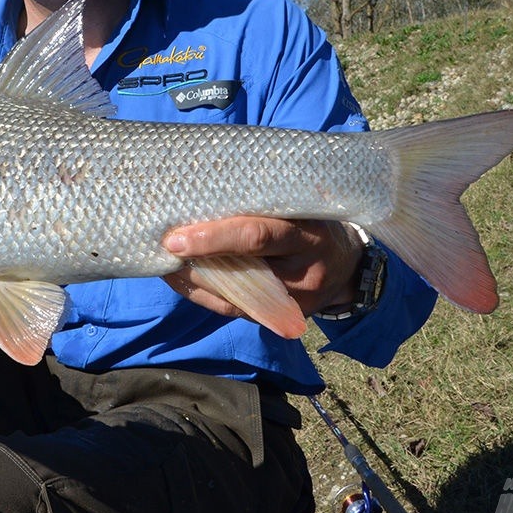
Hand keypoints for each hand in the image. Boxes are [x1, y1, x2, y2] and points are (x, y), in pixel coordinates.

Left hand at [162, 216, 363, 319]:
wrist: (348, 266)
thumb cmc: (312, 221)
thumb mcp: (298, 205)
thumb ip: (259, 203)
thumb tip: (198, 194)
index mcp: (307, 234)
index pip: (258, 236)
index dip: (214, 238)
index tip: (176, 236)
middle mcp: (303, 271)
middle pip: (242, 270)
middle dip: (197, 261)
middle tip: (164, 248)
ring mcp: (293, 301)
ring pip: (233, 296)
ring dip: (193, 279)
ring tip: (163, 260)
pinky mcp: (279, 318)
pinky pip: (234, 309)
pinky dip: (203, 294)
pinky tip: (179, 278)